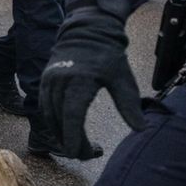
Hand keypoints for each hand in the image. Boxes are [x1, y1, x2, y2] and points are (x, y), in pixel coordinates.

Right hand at [40, 10, 145, 152]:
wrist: (88, 31)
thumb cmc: (108, 57)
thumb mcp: (123, 79)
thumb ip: (129, 105)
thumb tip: (140, 130)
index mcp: (80, 80)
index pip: (73, 115)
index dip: (74, 137)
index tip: (79, 154)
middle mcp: (60, 81)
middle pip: (60, 120)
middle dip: (71, 141)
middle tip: (88, 154)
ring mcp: (49, 80)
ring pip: (50, 116)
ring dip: (61, 134)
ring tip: (78, 146)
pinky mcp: (45, 81)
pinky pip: (45, 107)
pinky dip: (54, 122)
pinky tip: (66, 131)